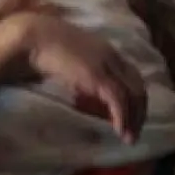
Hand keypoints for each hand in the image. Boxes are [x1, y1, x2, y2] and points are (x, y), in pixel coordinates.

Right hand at [22, 14, 147, 143]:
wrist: (35, 37)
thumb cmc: (46, 48)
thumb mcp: (73, 62)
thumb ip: (83, 75)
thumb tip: (85, 97)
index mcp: (108, 51)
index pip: (132, 76)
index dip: (135, 98)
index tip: (132, 117)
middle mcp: (112, 57)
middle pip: (138, 86)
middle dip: (139, 112)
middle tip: (134, 132)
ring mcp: (106, 65)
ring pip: (132, 94)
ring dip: (133, 119)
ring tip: (128, 138)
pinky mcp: (97, 76)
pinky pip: (118, 99)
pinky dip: (122, 117)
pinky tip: (119, 130)